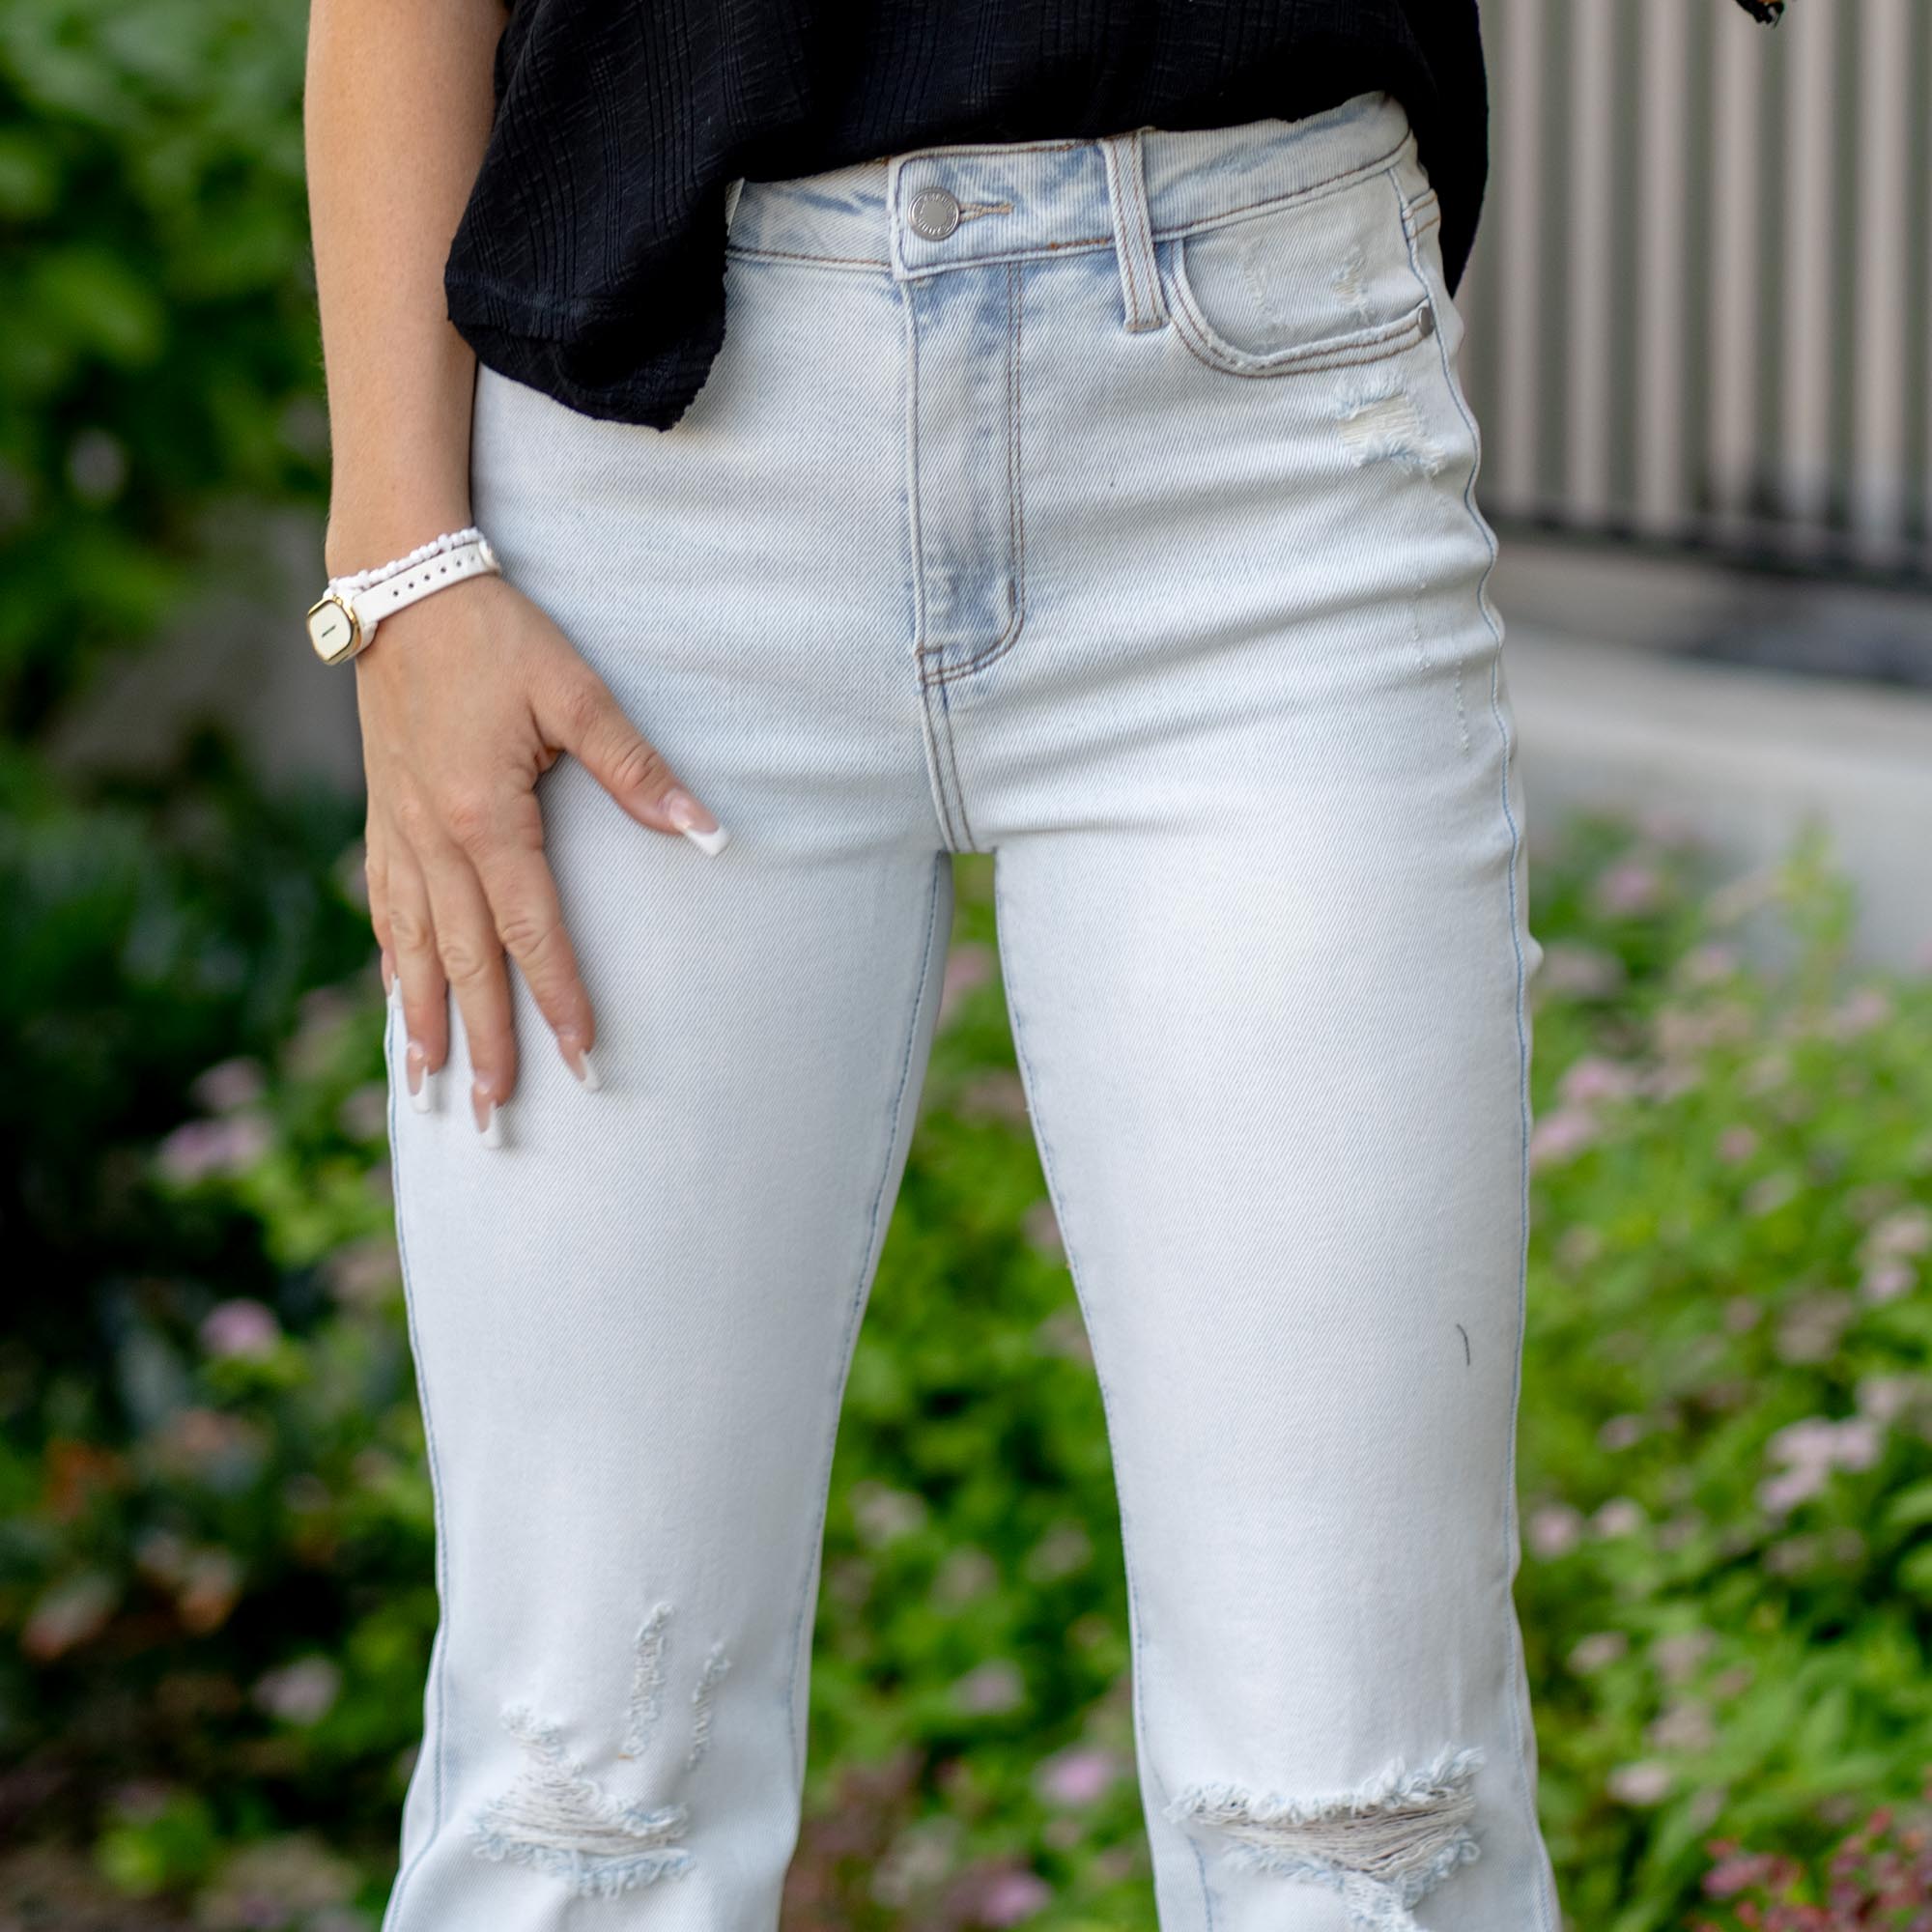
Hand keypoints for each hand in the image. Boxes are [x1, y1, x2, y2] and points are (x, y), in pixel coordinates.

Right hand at [357, 573, 726, 1141]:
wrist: (399, 583)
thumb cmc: (496, 634)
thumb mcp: (576, 692)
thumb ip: (639, 769)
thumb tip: (709, 831)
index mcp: (486, 817)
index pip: (533, 933)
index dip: (560, 1001)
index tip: (582, 1064)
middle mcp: (433, 839)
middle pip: (466, 963)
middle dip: (484, 1044)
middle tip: (494, 1119)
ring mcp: (398, 830)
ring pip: (413, 947)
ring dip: (425, 1020)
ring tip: (429, 1085)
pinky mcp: (382, 813)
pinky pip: (385, 906)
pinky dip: (394, 959)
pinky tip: (399, 994)